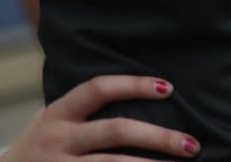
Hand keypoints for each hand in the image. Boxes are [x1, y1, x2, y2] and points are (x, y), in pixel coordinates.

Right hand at [0, 75, 198, 160]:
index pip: (98, 89)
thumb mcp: (52, 120)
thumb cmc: (38, 145)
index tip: (168, 88)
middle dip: (158, 137)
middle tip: (192, 144)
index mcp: (57, 114)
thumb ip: (85, 109)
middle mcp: (58, 139)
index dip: (133, 85)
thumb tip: (147, 92)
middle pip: (116, 131)